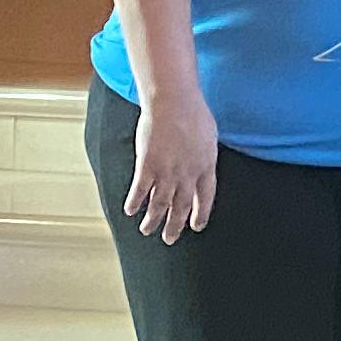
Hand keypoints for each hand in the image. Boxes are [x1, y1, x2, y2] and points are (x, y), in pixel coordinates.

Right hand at [124, 95, 218, 242]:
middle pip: (181, 207)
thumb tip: (203, 163)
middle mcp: (187, 175)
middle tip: (170, 239)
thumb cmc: (193, 112)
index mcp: (206, 167)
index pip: (205, 198)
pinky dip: (135, 203)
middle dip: (174, 226)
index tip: (196, 226)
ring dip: (153, 220)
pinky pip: (140, 191)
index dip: (200, 214)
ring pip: (159, 205)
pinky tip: (130, 211)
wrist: (174, 102)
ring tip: (147, 230)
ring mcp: (167, 172)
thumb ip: (205, 155)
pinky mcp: (147, 166)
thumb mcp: (209, 136)